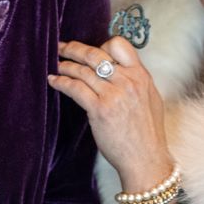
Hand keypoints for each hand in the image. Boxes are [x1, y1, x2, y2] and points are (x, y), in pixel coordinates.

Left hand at [48, 37, 174, 193]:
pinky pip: (75, 88)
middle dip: (73, 48)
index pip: (119, 45)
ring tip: (56, 66)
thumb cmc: (147, 133)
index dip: (102, 44)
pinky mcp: (100, 109)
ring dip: (65, 66)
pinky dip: (61, 82)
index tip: (90, 51)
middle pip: (94, 54)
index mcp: (141, 76)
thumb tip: (117, 68)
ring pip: (82, 70)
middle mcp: (128, 81)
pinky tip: (54, 81)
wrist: (147, 159)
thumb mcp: (150, 99)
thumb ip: (135, 81)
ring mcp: (114, 94)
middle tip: (61, 47)